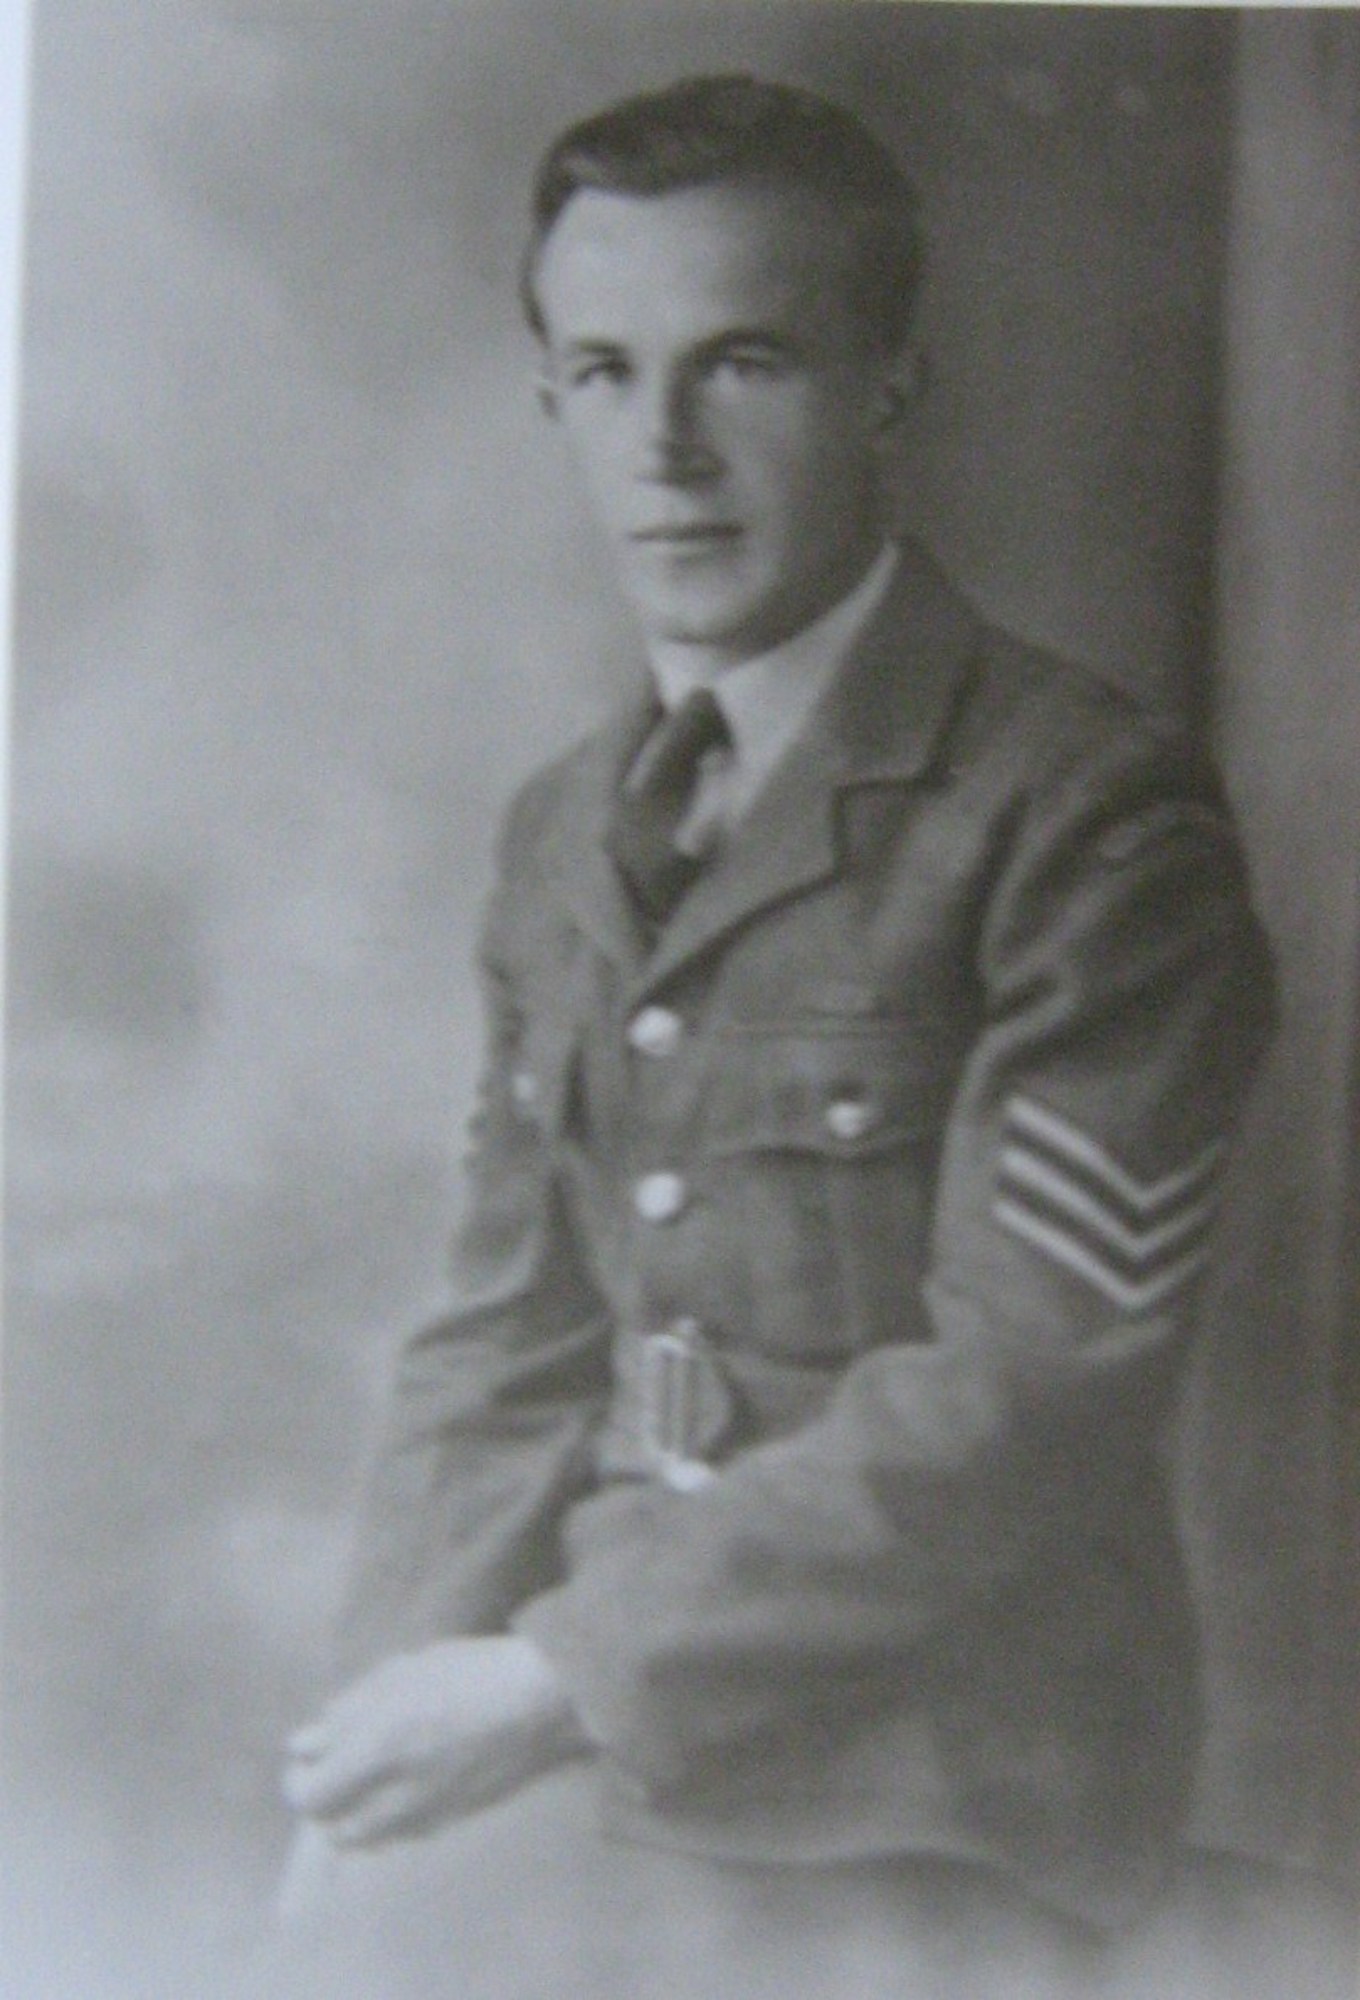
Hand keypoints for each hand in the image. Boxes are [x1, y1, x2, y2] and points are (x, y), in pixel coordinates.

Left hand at [281, 1636, 588, 1846]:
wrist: (546, 1702)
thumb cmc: (474, 1671)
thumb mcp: (405, 1673)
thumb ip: (349, 1711)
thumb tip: (304, 1744)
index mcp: (382, 1749)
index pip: (311, 1798)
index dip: (299, 1780)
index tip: (309, 1755)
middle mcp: (399, 1796)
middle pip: (334, 1829)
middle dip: (327, 1800)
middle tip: (339, 1763)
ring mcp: (428, 1817)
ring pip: (366, 1840)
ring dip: (355, 1812)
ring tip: (372, 1771)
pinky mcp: (452, 1823)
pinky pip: (400, 1834)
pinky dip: (388, 1816)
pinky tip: (408, 1777)